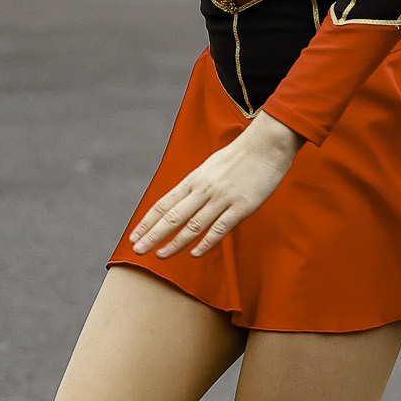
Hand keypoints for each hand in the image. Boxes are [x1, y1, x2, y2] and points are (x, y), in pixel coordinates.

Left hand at [129, 112, 303, 258]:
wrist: (267, 144)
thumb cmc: (239, 156)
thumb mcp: (210, 167)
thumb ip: (196, 186)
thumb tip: (181, 202)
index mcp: (194, 179)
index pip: (164, 204)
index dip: (148, 222)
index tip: (134, 236)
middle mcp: (203, 189)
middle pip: (173, 216)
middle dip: (153, 235)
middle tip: (138, 250)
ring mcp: (222, 199)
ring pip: (192, 225)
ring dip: (175, 242)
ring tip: (160, 255)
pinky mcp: (241, 207)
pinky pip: (220, 228)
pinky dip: (205, 243)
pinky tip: (194, 253)